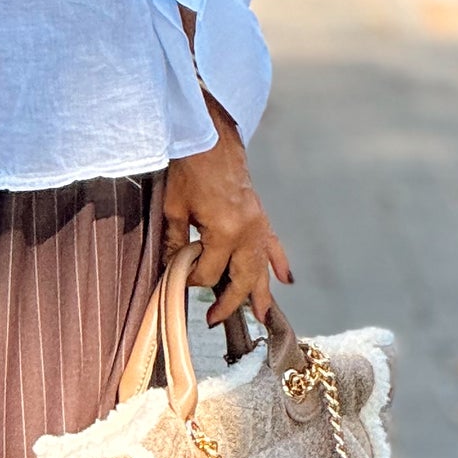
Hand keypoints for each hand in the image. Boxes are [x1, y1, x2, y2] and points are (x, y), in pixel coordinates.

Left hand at [163, 95, 291, 329]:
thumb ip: (175, 242)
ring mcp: (259, 225)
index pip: (208, 271)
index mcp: (225, 231)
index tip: (177, 280)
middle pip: (242, 278)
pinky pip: (274, 246)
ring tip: (262, 315)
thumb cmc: (189, 170)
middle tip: (214, 319)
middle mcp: (248, 232)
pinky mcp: (261, 217)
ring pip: (262, 268)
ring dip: (260, 292)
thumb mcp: (174, 208)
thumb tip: (171, 268)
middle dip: (229, 302)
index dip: (191, 279)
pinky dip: (280, 263)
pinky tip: (286, 279)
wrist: (210, 138)